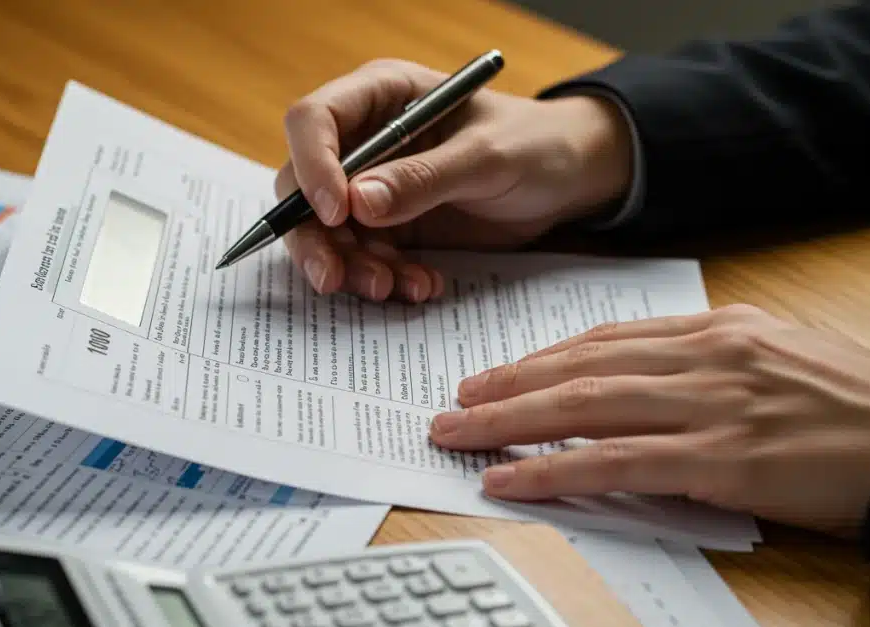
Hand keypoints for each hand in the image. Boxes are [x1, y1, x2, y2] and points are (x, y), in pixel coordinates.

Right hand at [275, 58, 632, 302]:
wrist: (567, 179)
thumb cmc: (534, 144)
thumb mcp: (487, 158)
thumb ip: (424, 178)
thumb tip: (357, 203)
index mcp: (381, 96)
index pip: (313, 121)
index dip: (311, 166)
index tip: (334, 213)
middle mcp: (365, 139)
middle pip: (302, 184)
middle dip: (315, 236)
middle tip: (334, 278)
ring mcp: (373, 186)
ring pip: (326, 232)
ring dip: (353, 267)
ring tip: (396, 287)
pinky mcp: (389, 227)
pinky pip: (362, 258)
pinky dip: (383, 278)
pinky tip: (421, 285)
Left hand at [428, 304, 869, 536]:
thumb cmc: (854, 408)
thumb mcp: (778, 359)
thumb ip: (706, 364)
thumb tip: (640, 383)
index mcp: (718, 328)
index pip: (605, 339)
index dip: (540, 358)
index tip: (495, 372)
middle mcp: (706, 356)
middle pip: (579, 367)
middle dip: (506, 385)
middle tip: (452, 400)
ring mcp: (712, 404)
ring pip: (583, 406)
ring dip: (508, 421)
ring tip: (458, 432)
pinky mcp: (722, 458)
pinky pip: (616, 462)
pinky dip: (553, 467)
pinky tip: (510, 477)